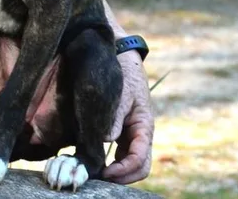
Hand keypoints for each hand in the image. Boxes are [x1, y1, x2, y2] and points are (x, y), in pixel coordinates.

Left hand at [103, 49, 153, 183]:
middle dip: (122, 177)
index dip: (123, 170)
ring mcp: (132, 134)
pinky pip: (120, 153)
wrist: (123, 60)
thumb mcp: (122, 94)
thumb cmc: (124, 75)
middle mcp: (140, 135)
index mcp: (144, 127)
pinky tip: (93, 161)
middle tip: (98, 178)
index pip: (139, 159)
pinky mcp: (122, 131)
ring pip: (129, 163)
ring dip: (115, 172)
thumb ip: (115, 116)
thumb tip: (106, 139)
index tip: (104, 172)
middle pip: (139, 168)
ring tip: (93, 173)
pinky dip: (110, 162)